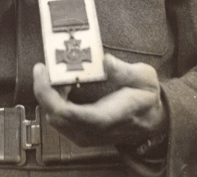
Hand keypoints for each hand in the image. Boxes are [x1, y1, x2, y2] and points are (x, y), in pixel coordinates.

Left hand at [33, 53, 167, 147]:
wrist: (153, 119)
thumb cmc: (146, 97)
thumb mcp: (144, 77)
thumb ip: (125, 70)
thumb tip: (106, 61)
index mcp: (109, 116)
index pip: (72, 114)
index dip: (51, 95)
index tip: (45, 72)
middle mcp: (94, 131)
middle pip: (56, 116)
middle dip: (44, 90)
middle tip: (43, 68)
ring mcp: (86, 134)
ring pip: (53, 119)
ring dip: (47, 95)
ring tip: (51, 73)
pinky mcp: (81, 133)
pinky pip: (58, 119)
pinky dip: (52, 101)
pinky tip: (57, 84)